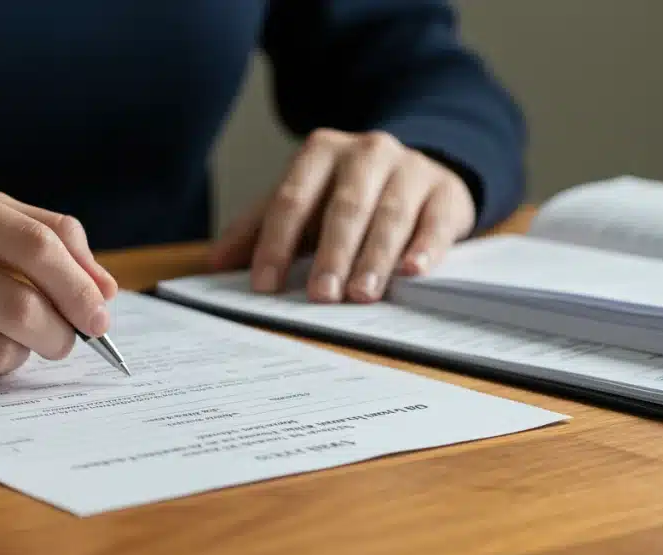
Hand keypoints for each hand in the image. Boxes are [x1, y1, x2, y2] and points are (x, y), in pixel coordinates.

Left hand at [210, 129, 475, 301]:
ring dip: (374, 258)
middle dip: (331, 255)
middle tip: (321, 295)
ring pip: (390, 215)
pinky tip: (412, 272)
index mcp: (321, 151)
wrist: (416, 171)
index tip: (265, 285)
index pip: (292, 199)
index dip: (276, 244)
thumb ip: (258, 229)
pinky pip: (435, 221)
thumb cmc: (345, 195)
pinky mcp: (446, 191)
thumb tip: (216, 263)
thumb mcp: (300, 203)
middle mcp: (367, 152)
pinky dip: (425, 248)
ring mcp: (411, 169)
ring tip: (361, 295)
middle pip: (345, 208)